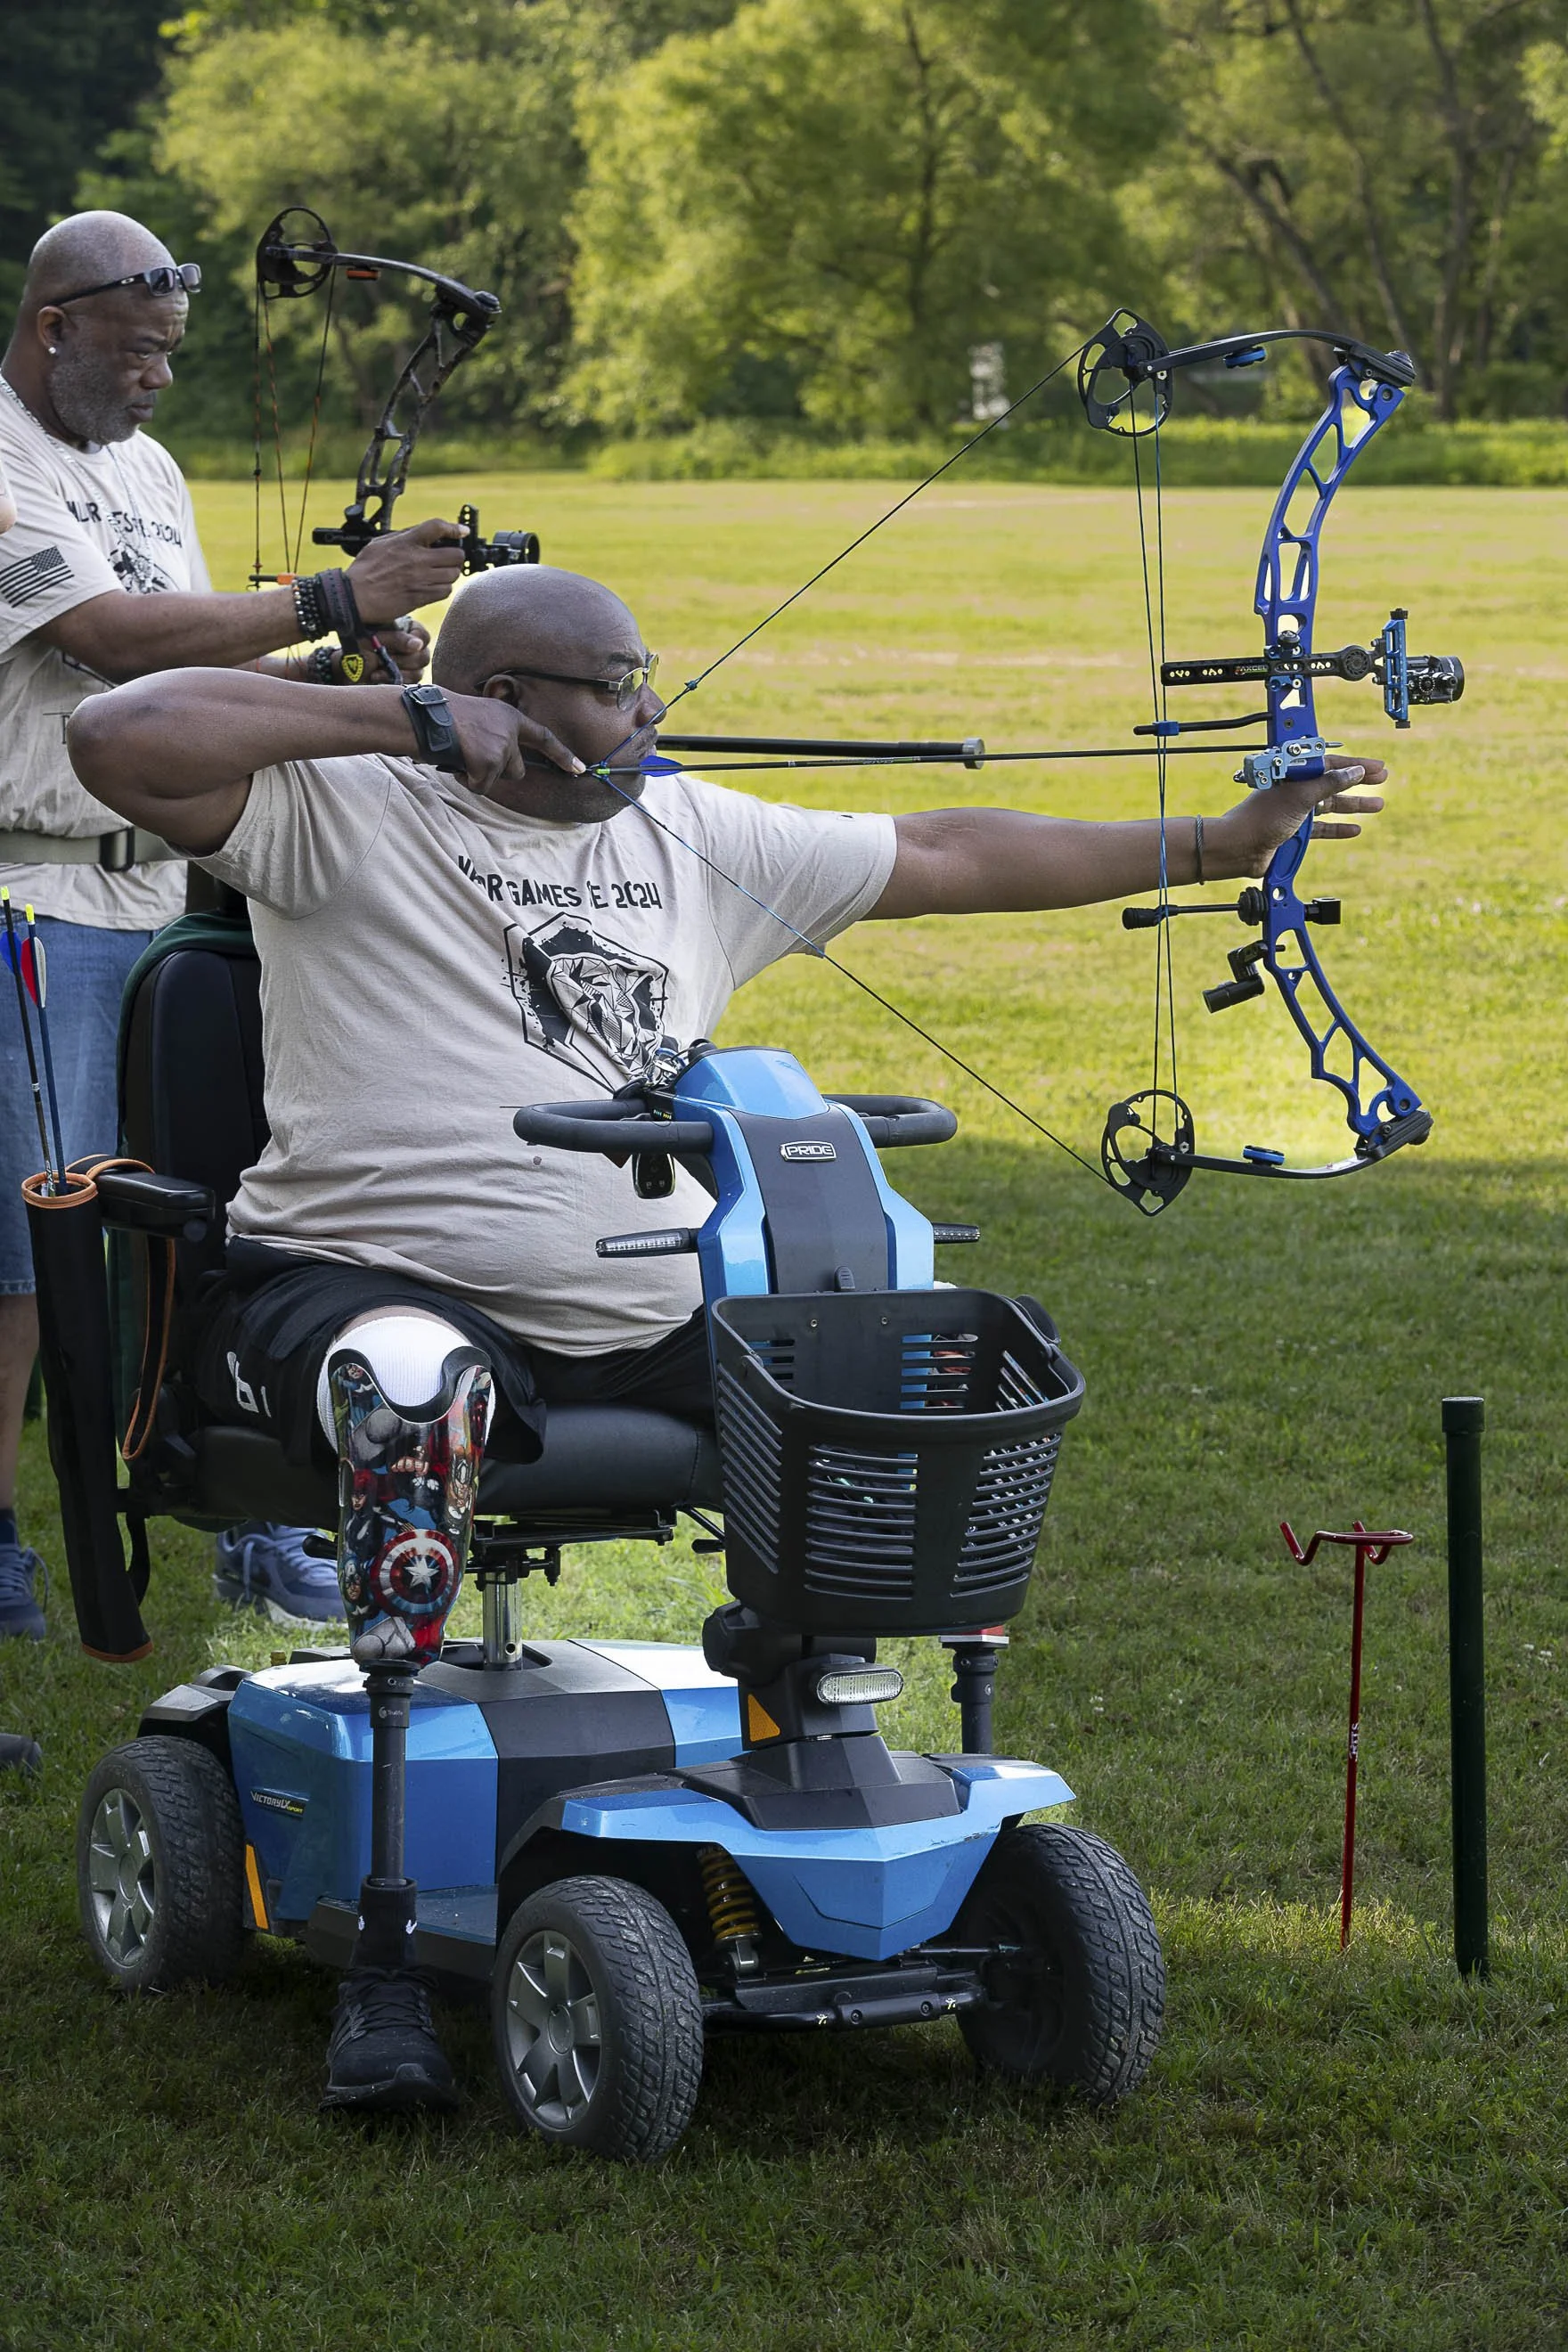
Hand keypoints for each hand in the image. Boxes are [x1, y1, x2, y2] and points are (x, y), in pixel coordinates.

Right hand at [345, 518, 465, 623]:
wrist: (355, 597)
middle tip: (448, 558)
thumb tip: (420, 532)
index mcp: (406, 542)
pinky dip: (443, 588)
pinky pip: (445, 591)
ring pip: (453, 574)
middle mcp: (417, 560)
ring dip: (449, 573)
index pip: (436, 527)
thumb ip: (402, 537)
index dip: (454, 528)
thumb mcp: (379, 544)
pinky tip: (434, 586)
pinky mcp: (421, 597)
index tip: (462, 531)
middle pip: (455, 554)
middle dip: (454, 556)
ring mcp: (421, 580)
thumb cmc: (364, 570)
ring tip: (440, 573)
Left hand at [349, 617, 427, 684]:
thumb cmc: (357, 646)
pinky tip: (377, 677)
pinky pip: (410, 684)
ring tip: (377, 669)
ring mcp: (410, 665)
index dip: (415, 643)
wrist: (342, 667)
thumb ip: (396, 639)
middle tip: (385, 659)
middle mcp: (412, 647)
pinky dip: (393, 681)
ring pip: (419, 672)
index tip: (399, 647)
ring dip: (397, 672)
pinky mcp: (405, 680)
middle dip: (403, 660)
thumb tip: (418, 645)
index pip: (423, 636)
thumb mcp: (373, 638)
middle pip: (424, 656)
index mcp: (407, 629)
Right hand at [437, 690, 584, 791]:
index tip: (579, 768)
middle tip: (471, 755)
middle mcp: (509, 731)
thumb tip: (498, 761)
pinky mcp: (489, 763)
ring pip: (498, 779)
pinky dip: (467, 781)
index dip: (562, 754)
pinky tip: (456, 763)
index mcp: (508, 716)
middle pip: (516, 769)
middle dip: (497, 771)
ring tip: (460, 755)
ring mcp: (501, 747)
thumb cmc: (442, 718)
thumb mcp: (477, 717)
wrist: (423, 717)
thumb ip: (494, 733)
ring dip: (480, 775)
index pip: (543, 737)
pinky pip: (482, 787)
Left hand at [1219, 749, 1387, 876]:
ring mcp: (1295, 810)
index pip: (1330, 763)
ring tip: (1377, 805)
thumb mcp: (1302, 796)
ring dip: (1354, 805)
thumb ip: (1329, 783)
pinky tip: (1355, 829)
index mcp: (1294, 773)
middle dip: (1359, 781)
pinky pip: (1321, 828)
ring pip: (1330, 806)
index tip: (1376, 767)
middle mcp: (1295, 789)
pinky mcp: (1294, 831)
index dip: (1355, 765)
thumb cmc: (1263, 817)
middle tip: (1382, 779)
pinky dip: (1337, 828)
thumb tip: (1355, 772)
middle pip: (1333, 782)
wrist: (1240, 848)